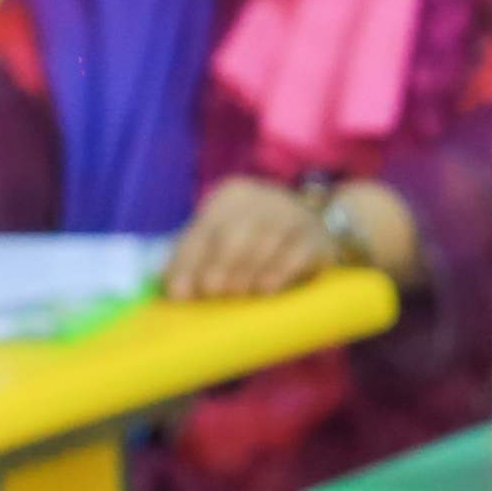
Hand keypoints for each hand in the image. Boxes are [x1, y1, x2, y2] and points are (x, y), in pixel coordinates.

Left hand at [162, 178, 338, 300]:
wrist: (320, 227)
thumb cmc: (260, 239)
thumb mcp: (225, 238)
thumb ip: (198, 257)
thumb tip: (171, 288)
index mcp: (232, 196)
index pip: (204, 229)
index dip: (188, 262)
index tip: (180, 293)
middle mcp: (262, 198)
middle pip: (234, 232)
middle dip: (219, 264)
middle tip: (211, 292)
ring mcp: (292, 215)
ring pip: (264, 242)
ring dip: (246, 271)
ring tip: (236, 294)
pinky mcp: (315, 236)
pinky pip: (295, 254)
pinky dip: (278, 272)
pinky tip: (266, 289)